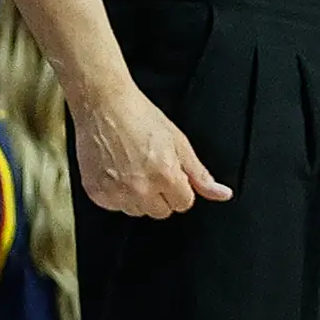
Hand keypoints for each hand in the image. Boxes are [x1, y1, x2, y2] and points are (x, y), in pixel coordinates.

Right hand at [74, 77, 232, 217]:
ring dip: (138, 196)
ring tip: (132, 167)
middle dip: (160, 194)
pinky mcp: (96, 193)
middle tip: (150, 167)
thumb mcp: (180, 144)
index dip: (180, 187)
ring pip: (137, 211)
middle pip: (161, 212)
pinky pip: (114, 206)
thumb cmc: (141, 118)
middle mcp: (140, 189)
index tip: (170, 172)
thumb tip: (222, 194)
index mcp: (165, 177)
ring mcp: (115, 193)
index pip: (183, 204)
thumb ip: (201, 175)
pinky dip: (116, 194)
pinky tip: (116, 171)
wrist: (104, 107)